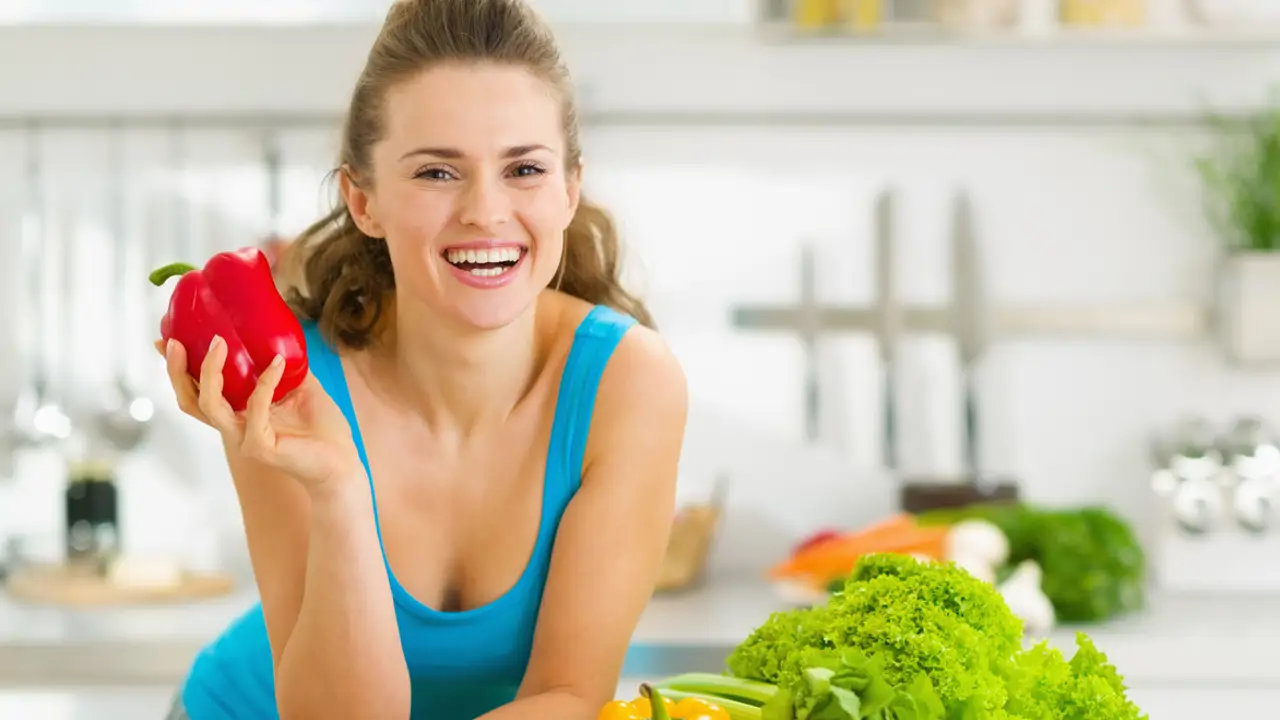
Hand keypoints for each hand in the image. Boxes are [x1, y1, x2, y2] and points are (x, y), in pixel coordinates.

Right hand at [157, 336, 361, 493]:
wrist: (343, 461)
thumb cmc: (322, 429)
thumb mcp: (300, 387)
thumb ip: (283, 367)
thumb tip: (276, 336)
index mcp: (238, 414)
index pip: (198, 393)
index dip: (178, 370)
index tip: (166, 340)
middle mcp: (235, 428)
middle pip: (191, 401)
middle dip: (177, 371)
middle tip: (176, 342)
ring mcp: (244, 439)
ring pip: (211, 405)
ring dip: (210, 371)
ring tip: (220, 343)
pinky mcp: (260, 446)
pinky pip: (254, 409)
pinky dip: (264, 383)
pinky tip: (277, 363)